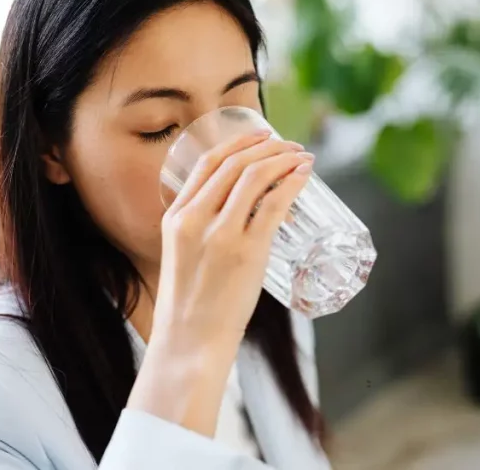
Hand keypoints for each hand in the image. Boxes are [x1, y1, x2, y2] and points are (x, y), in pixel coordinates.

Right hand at [155, 130, 313, 348]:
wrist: (190, 343)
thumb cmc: (191, 307)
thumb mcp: (183, 258)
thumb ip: (203, 232)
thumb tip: (244, 216)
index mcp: (175, 218)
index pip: (208, 164)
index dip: (239, 143)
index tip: (261, 136)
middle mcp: (195, 219)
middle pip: (235, 163)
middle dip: (267, 146)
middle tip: (290, 145)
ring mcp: (221, 235)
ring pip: (256, 177)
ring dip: (284, 159)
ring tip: (302, 157)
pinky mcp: (247, 252)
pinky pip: (274, 204)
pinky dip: (292, 183)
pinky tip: (304, 176)